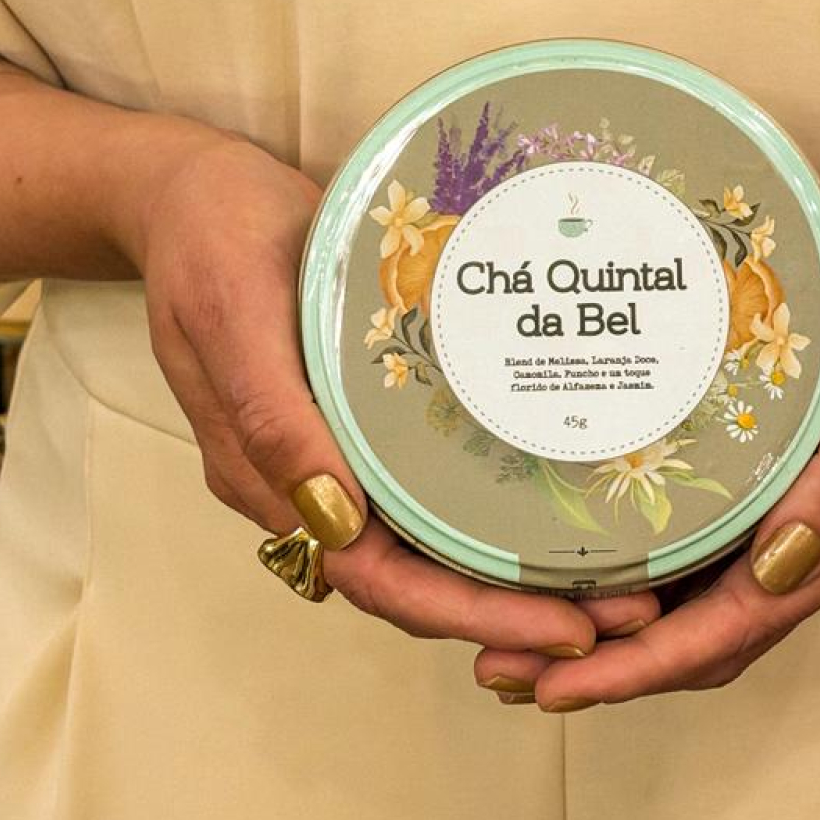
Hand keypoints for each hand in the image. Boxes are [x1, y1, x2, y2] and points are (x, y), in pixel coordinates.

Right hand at [131, 126, 657, 652]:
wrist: (190, 188)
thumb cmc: (208, 237)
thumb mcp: (231, 309)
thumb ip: (271, 415)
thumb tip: (334, 521)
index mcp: (267, 476)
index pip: (378, 579)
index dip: (470, 615)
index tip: (565, 631)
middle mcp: (306, 484)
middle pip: (417, 580)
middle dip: (518, 611)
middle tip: (629, 611)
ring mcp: (336, 453)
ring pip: (431, 546)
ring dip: (518, 575)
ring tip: (617, 581)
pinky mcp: (363, 420)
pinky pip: (434, 489)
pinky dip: (496, 515)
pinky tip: (565, 508)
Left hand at [469, 159, 819, 708]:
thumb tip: (781, 568)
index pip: (744, 624)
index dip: (648, 666)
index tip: (559, 687)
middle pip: (715, 628)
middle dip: (615, 661)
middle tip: (510, 670)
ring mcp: (810, 495)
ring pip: (707, 590)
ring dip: (623, 621)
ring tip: (524, 625)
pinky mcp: (790, 456)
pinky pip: (711, 530)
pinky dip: (648, 556)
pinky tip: (584, 542)